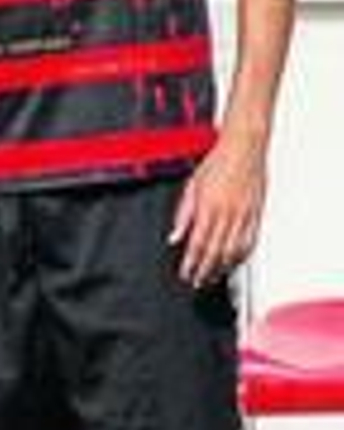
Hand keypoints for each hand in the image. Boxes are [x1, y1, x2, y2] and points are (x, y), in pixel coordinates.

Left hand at [170, 138, 266, 286]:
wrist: (244, 148)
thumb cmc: (218, 163)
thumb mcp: (192, 187)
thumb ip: (183, 215)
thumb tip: (174, 237)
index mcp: (209, 208)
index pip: (197, 244)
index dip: (191, 263)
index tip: (186, 273)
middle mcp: (227, 214)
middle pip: (215, 252)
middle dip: (205, 270)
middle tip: (198, 281)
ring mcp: (244, 215)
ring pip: (233, 250)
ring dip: (222, 267)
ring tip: (213, 276)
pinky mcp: (255, 214)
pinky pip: (249, 241)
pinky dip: (241, 255)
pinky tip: (234, 262)